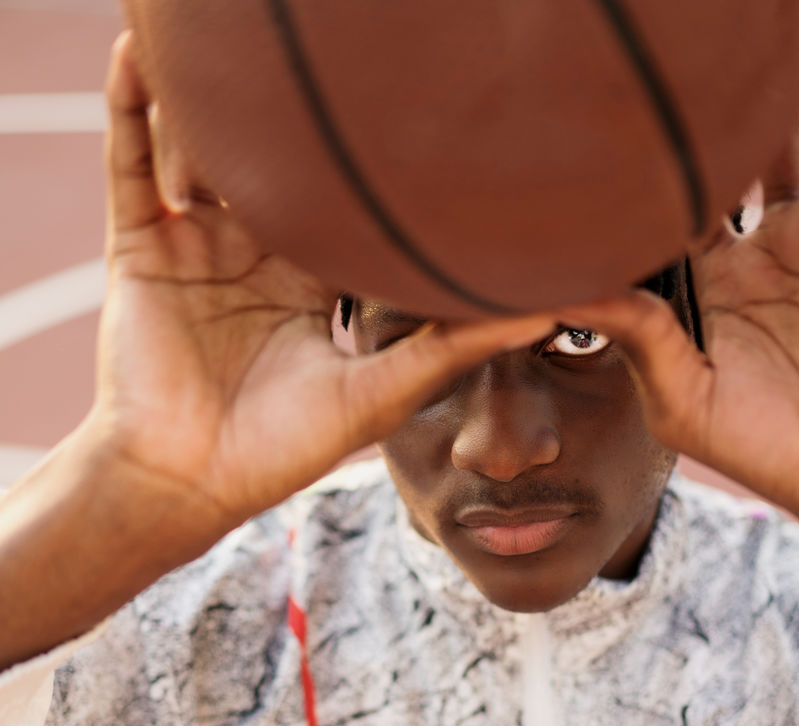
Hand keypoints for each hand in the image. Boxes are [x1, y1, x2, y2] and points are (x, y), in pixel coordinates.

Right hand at [93, 33, 560, 537]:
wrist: (188, 484)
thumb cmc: (283, 451)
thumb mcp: (380, 393)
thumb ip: (453, 348)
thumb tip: (546, 313)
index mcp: (313, 278)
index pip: (348, 199)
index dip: (384, 154)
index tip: (432, 105)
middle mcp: (256, 250)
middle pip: (275, 157)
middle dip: (294, 108)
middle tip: (338, 48)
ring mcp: (195, 242)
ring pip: (206, 147)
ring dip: (218, 98)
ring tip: (244, 38)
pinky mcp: (140, 247)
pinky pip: (129, 162)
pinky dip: (131, 109)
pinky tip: (138, 51)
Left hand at [558, 40, 798, 564]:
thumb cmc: (765, 452)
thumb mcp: (684, 402)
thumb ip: (634, 337)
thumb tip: (560, 286)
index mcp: (701, 285)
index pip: (668, 205)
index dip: (651, 163)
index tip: (617, 114)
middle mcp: (755, 251)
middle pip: (734, 157)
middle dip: (722, 109)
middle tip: (698, 51)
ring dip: (787, 90)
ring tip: (771, 39)